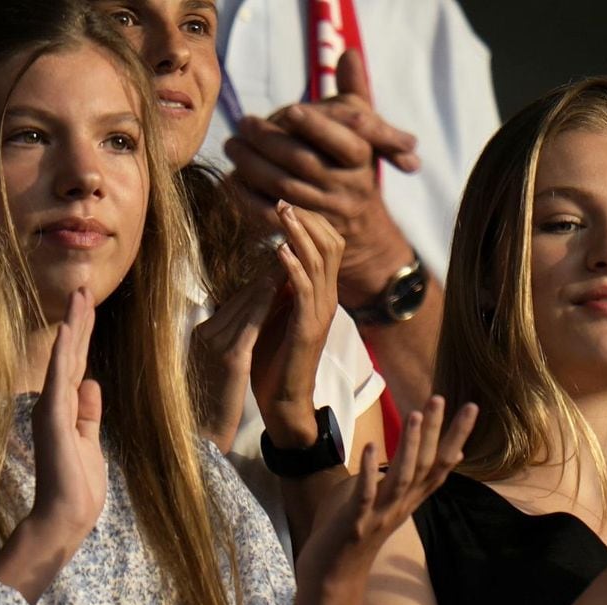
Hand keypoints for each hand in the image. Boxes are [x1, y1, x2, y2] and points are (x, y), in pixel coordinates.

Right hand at [30, 287, 106, 544]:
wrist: (67, 515)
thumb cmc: (79, 484)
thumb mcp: (90, 440)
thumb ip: (89, 412)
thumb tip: (91, 383)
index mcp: (67, 408)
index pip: (78, 362)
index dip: (83, 334)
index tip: (87, 305)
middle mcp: (56, 402)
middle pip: (72, 353)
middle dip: (79, 319)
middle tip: (83, 286)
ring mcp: (53, 408)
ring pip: (66, 357)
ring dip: (73, 325)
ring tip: (79, 294)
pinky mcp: (54, 416)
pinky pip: (60, 377)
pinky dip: (64, 352)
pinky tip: (69, 328)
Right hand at [190, 272, 279, 452]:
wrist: (201, 433)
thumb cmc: (210, 402)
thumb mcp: (214, 364)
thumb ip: (226, 340)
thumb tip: (247, 321)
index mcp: (203, 334)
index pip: (234, 302)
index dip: (258, 282)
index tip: (278, 263)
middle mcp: (207, 333)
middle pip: (240, 297)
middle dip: (265, 273)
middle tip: (288, 249)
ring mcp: (216, 343)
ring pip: (246, 302)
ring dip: (268, 278)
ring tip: (288, 257)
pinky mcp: (230, 357)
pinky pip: (251, 322)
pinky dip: (265, 300)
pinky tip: (279, 285)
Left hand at [224, 50, 417, 306]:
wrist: (363, 231)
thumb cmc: (354, 169)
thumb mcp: (363, 132)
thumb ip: (354, 93)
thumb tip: (349, 53)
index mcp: (362, 161)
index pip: (344, 143)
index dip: (318, 127)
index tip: (292, 110)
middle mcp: (347, 190)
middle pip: (305, 163)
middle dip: (270, 142)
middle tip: (242, 124)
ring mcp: (324, 215)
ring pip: (285, 190)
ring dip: (253, 167)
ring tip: (232, 145)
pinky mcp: (302, 236)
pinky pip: (272, 217)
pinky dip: (248, 199)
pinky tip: (232, 180)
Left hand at [250, 201, 342, 447]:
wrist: (283, 400)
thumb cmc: (276, 358)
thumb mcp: (279, 312)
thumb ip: (282, 286)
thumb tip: (275, 253)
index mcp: (323, 293)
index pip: (329, 244)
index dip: (311, 221)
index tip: (286, 204)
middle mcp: (328, 298)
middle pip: (330, 244)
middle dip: (307, 220)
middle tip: (284, 202)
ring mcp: (321, 312)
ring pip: (319, 261)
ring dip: (300, 235)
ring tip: (283, 214)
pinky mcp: (308, 328)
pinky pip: (305, 290)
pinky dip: (293, 267)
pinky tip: (279, 251)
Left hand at [293, 397, 477, 604]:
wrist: (333, 572)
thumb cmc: (354, 529)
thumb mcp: (380, 497)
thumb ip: (398, 476)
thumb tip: (424, 455)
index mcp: (410, 498)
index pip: (442, 463)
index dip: (457, 436)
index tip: (470, 407)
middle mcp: (402, 504)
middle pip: (428, 465)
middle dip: (437, 432)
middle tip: (443, 398)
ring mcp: (380, 513)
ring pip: (403, 477)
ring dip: (410, 446)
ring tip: (416, 414)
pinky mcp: (356, 521)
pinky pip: (365, 494)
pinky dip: (369, 470)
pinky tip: (372, 446)